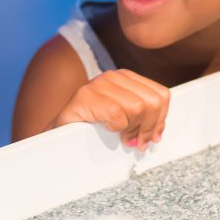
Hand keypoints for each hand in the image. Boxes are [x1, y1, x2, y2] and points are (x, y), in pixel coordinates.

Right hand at [52, 69, 169, 149]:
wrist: (58, 135)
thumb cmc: (92, 130)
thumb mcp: (123, 119)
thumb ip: (142, 117)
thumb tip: (158, 131)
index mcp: (126, 78)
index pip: (161, 95)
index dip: (160, 119)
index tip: (152, 137)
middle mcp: (113, 76)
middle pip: (152, 102)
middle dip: (148, 127)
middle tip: (138, 143)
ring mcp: (97, 84)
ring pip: (137, 107)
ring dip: (132, 130)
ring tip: (124, 140)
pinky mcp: (84, 96)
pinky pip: (116, 114)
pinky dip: (115, 127)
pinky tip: (107, 130)